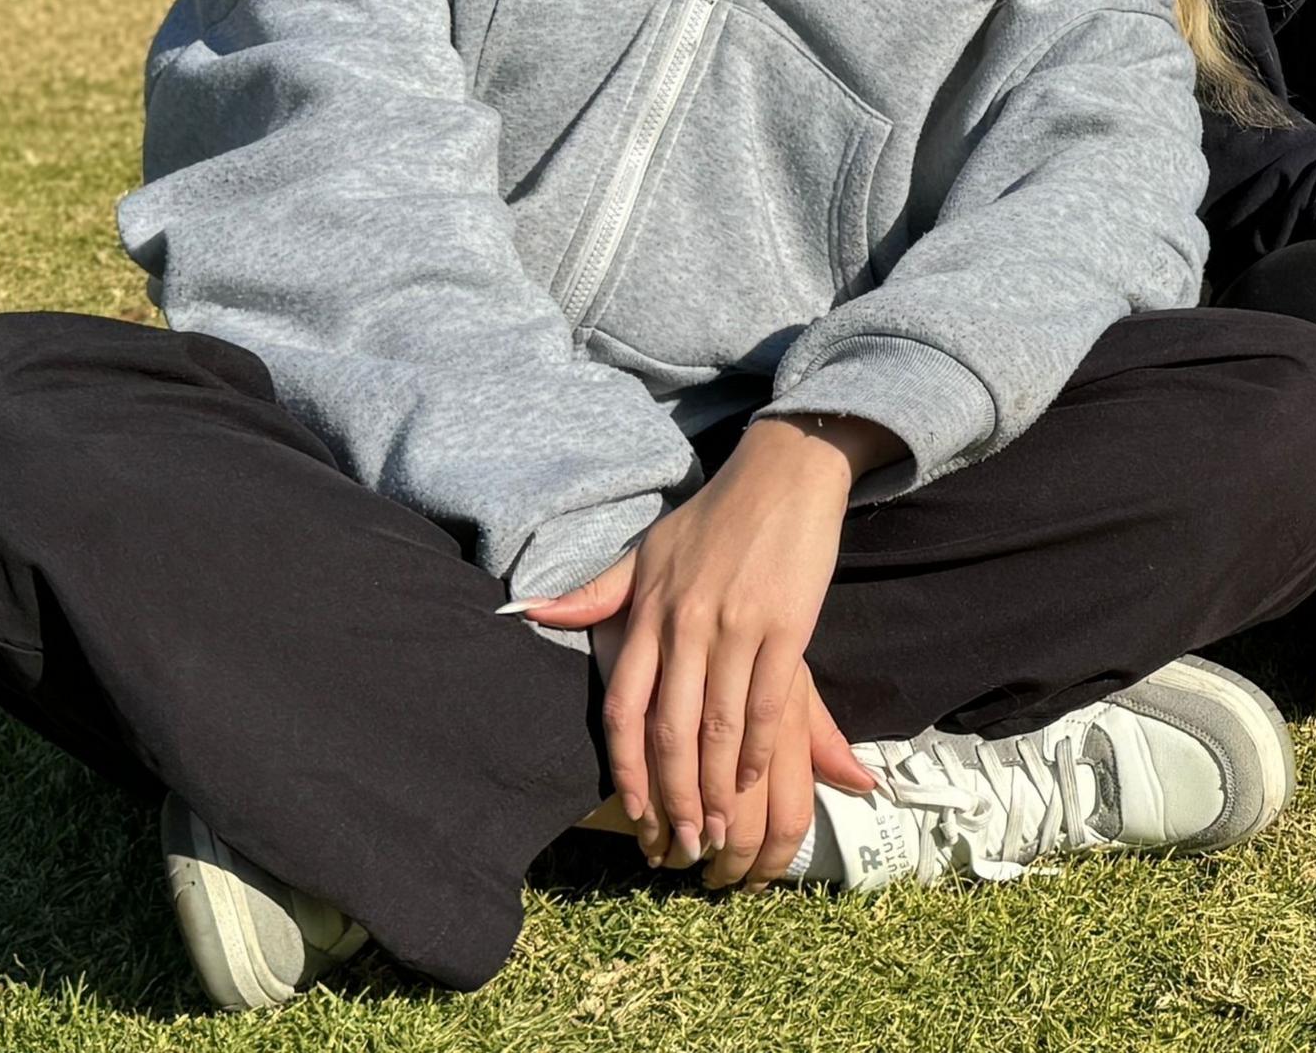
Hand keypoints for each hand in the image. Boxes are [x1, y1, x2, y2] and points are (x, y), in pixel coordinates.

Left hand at [515, 414, 894, 888]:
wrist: (784, 472)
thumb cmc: (715, 517)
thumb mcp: (647, 552)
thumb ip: (595, 594)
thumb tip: (528, 611)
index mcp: (650, 613)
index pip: (624, 706)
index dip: (626, 767)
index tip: (633, 813)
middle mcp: (687, 625)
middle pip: (672, 730)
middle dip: (675, 796)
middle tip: (680, 842)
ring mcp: (737, 627)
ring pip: (720, 727)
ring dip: (718, 786)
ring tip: (719, 827)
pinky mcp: (787, 625)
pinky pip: (768, 702)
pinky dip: (759, 748)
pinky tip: (756, 777)